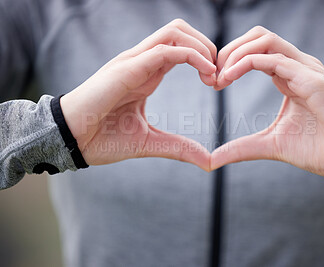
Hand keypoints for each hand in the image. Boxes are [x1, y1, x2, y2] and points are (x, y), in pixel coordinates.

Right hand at [60, 19, 216, 170]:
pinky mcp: (127, 69)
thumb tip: (208, 161)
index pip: (180, 48)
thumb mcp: (149, 143)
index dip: (204, 58)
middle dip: (207, 45)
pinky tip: (206, 72)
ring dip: (201, 46)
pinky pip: (165, 49)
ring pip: (174, 31)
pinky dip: (191, 55)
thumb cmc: (102, 138)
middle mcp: (141, 61)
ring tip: (213, 73)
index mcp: (147, 73)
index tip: (217, 82)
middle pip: (180, 30)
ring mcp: (133, 62)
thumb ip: (179, 148)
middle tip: (219, 74)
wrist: (70, 141)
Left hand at [211, 26, 323, 177]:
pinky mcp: (313, 80)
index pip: (255, 51)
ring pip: (266, 40)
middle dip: (229, 50)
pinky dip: (248, 63)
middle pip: (258, 37)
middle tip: (212, 75)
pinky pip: (276, 59)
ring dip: (236, 53)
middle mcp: (297, 67)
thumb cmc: (316, 149)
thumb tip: (213, 159)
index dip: (230, 61)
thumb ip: (241, 148)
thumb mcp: (269, 145)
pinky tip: (230, 77)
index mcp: (288, 76)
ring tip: (220, 76)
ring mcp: (306, 70)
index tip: (212, 82)